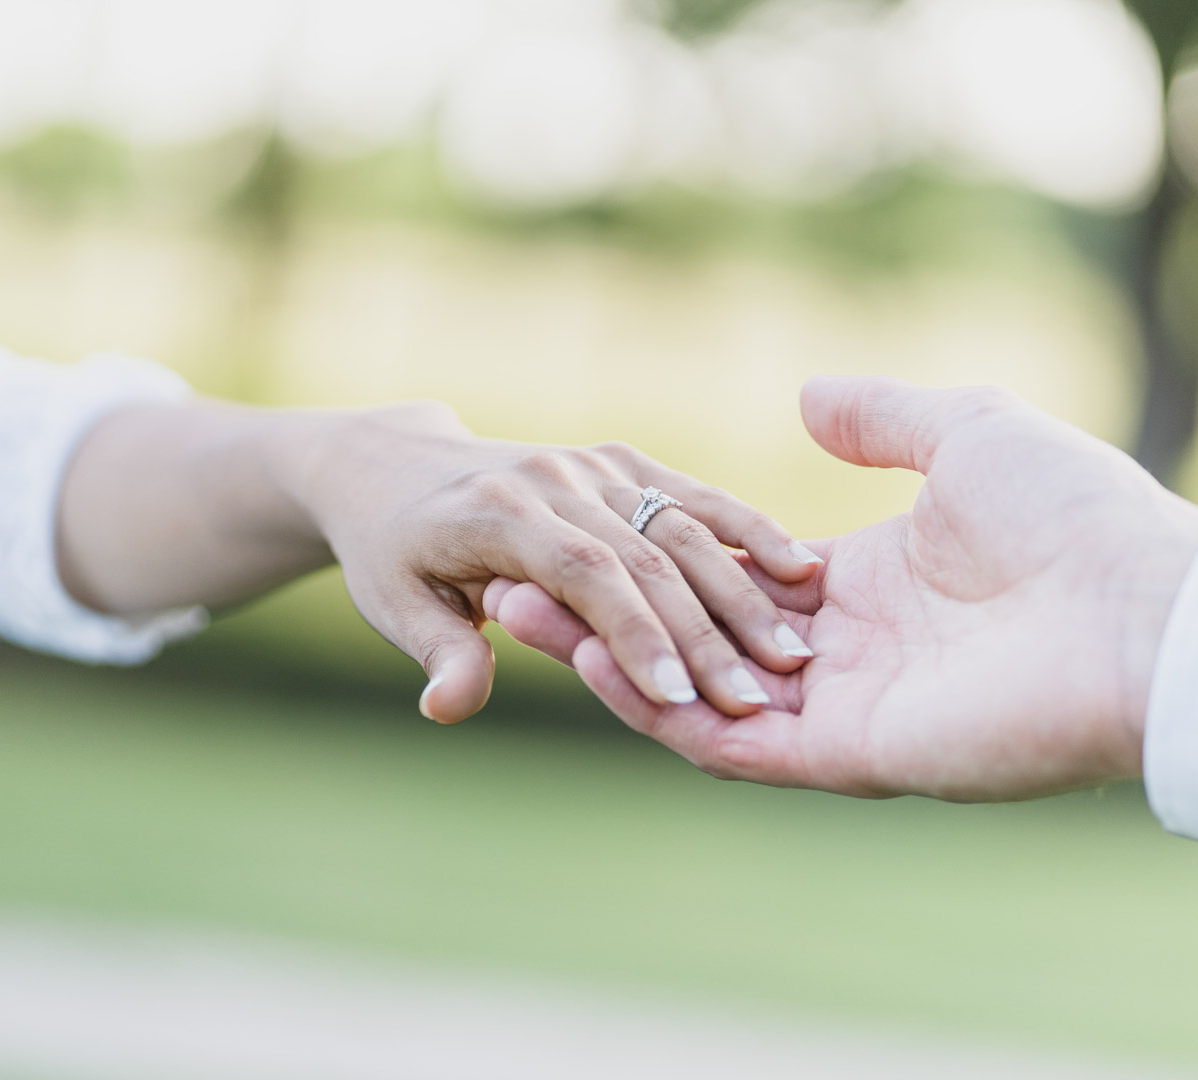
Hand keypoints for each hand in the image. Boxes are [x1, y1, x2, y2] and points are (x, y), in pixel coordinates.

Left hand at [289, 403, 821, 723]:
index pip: (582, 576)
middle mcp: (554, 478)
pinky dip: (749, 529)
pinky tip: (800, 570)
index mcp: (497, 512)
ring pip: (684, 525)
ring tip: (792, 654)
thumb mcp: (397, 604)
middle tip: (754, 702)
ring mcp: (595, 465)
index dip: (634, 637)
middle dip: (704, 633)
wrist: (400, 466)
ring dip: (742, 591)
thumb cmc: (397, 552)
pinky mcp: (623, 462)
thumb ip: (439, 653)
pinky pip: (696, 495)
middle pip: (647, 555)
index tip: (680, 703)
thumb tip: (449, 707)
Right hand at [489, 377, 1197, 800]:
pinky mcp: (850, 760)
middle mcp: (847, 655)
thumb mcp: (965, 432)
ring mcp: (845, 714)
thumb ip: (881, 418)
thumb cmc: (1073, 514)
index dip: (659, 560)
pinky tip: (587, 659)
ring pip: (697, 697)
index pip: (737, 581)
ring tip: (517, 611)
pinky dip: (655, 710)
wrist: (1142, 608)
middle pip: (700, 641)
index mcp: (869, 586)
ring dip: (607, 659)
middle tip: (513, 576)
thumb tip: (804, 398)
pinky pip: (732, 745)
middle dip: (607, 614)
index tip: (578, 527)